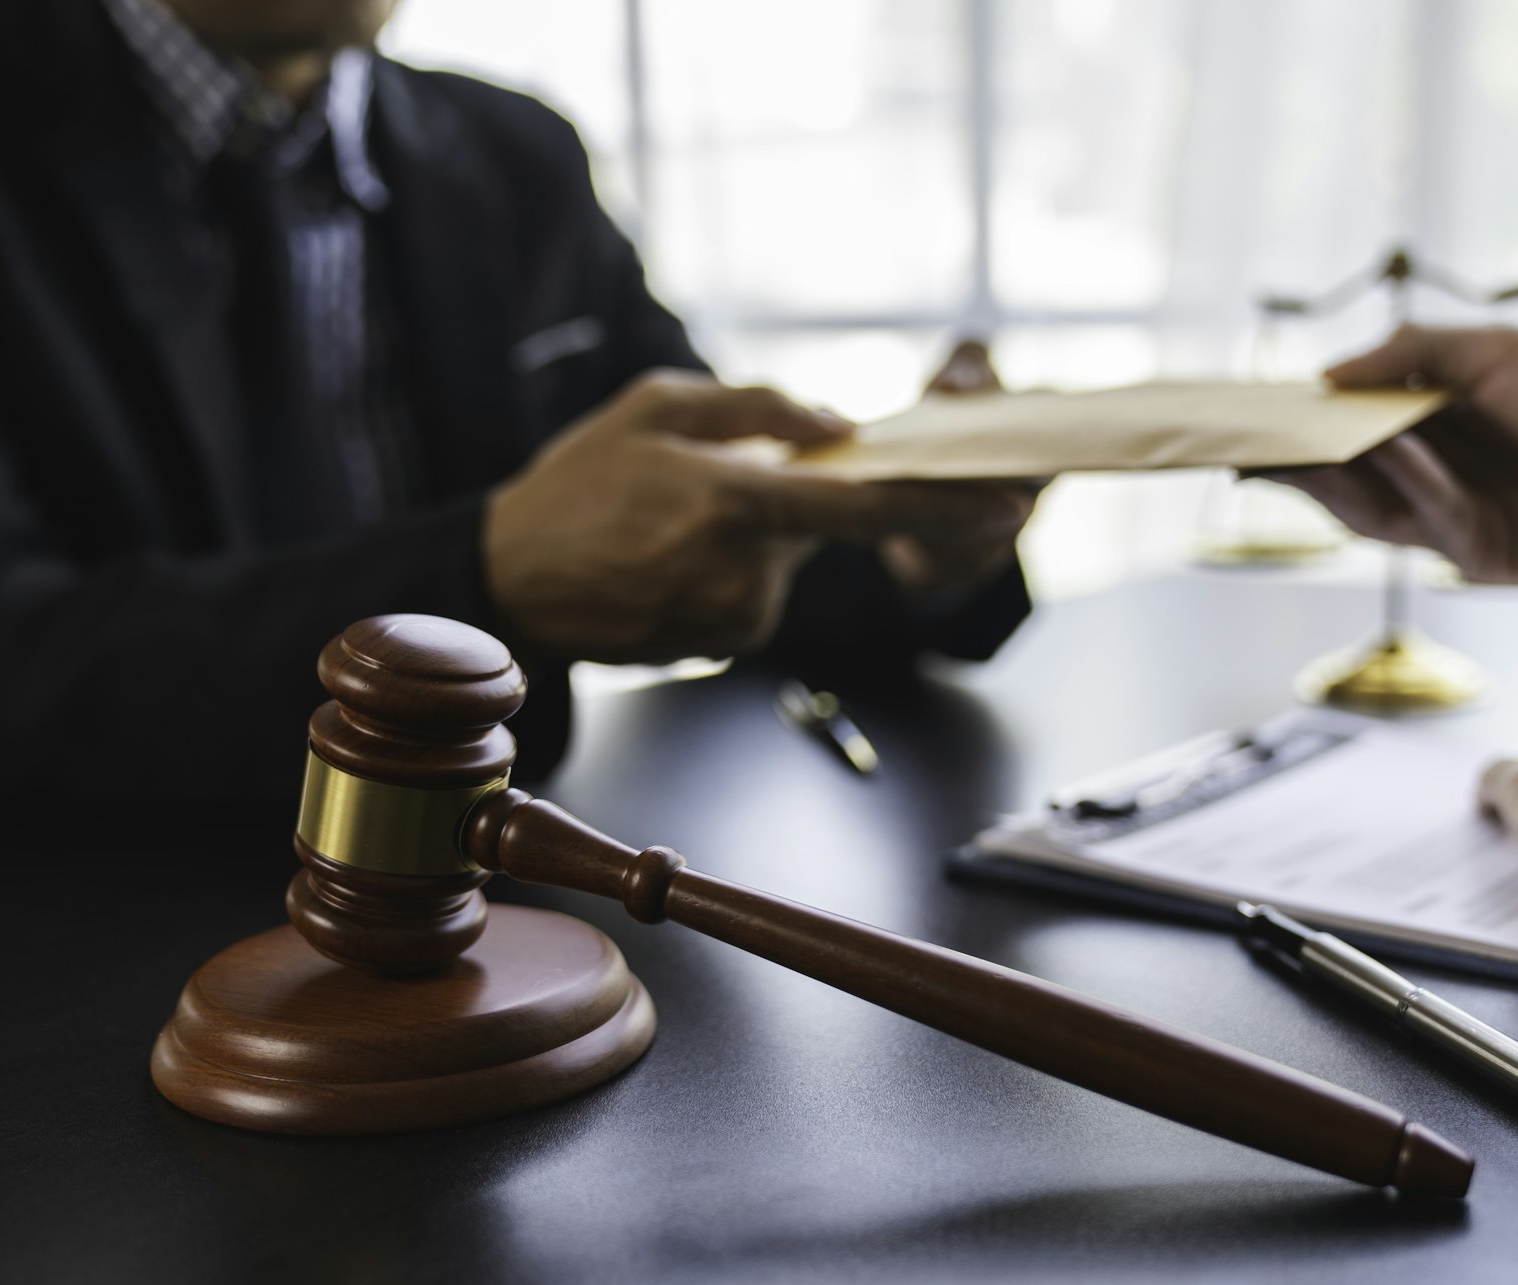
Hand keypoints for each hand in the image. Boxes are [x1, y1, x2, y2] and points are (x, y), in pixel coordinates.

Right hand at [485, 370, 1029, 662]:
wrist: (510, 582)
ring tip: (664, 527)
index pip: (860, 504)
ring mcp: (736, 617)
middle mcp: (744, 571)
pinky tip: (665, 563)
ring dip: (750, 535)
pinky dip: (729, 569)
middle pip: (817, 525)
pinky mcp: (727, 644)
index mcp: (730, 501)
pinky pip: (758, 592)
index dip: (941, 507)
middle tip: (696, 490)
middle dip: (787, 500)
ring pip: (786, 560)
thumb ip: (758, 409)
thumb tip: (839, 426)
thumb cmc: (579, 482)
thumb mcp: (655, 406)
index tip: (1007, 506)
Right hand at [1265, 324, 1517, 617]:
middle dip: (1297, 463)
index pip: (1348, 429)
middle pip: (1345, 477)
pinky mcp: (1482, 557)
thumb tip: (1325, 375)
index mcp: (1433, 424)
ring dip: (1334, 480)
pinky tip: (1402, 449)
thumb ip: (1409, 353)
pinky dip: (1414, 483)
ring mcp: (1454, 522)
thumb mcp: (1492, 349)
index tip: (1249, 416)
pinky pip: (1432, 519)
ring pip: (1372, 510)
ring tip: (1297, 452)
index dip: (1300, 425)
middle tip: (1247, 447)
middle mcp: (1434, 477)